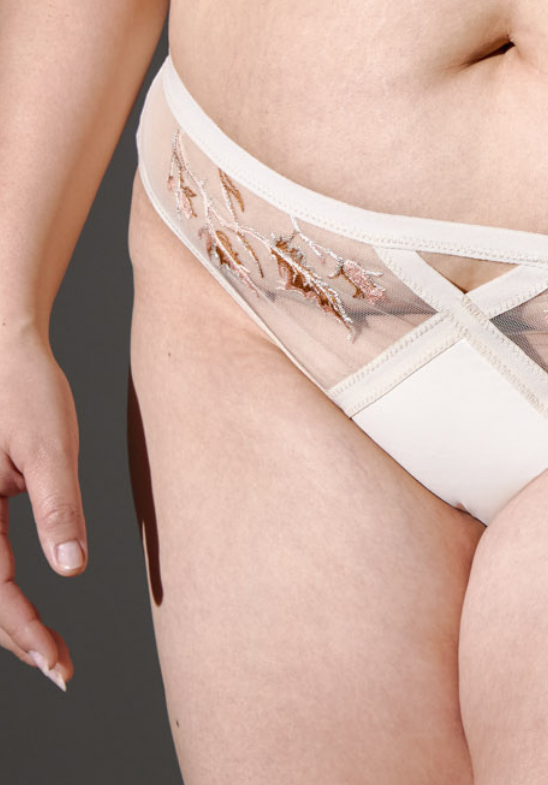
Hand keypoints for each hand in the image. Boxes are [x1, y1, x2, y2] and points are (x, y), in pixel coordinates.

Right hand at [0, 321, 86, 689]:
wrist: (3, 346)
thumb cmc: (25, 387)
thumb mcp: (48, 445)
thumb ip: (57, 507)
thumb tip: (72, 570)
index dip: (24, 630)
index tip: (57, 662)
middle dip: (15, 637)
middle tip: (60, 669)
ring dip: (5, 621)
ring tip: (46, 652)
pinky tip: (23, 613)